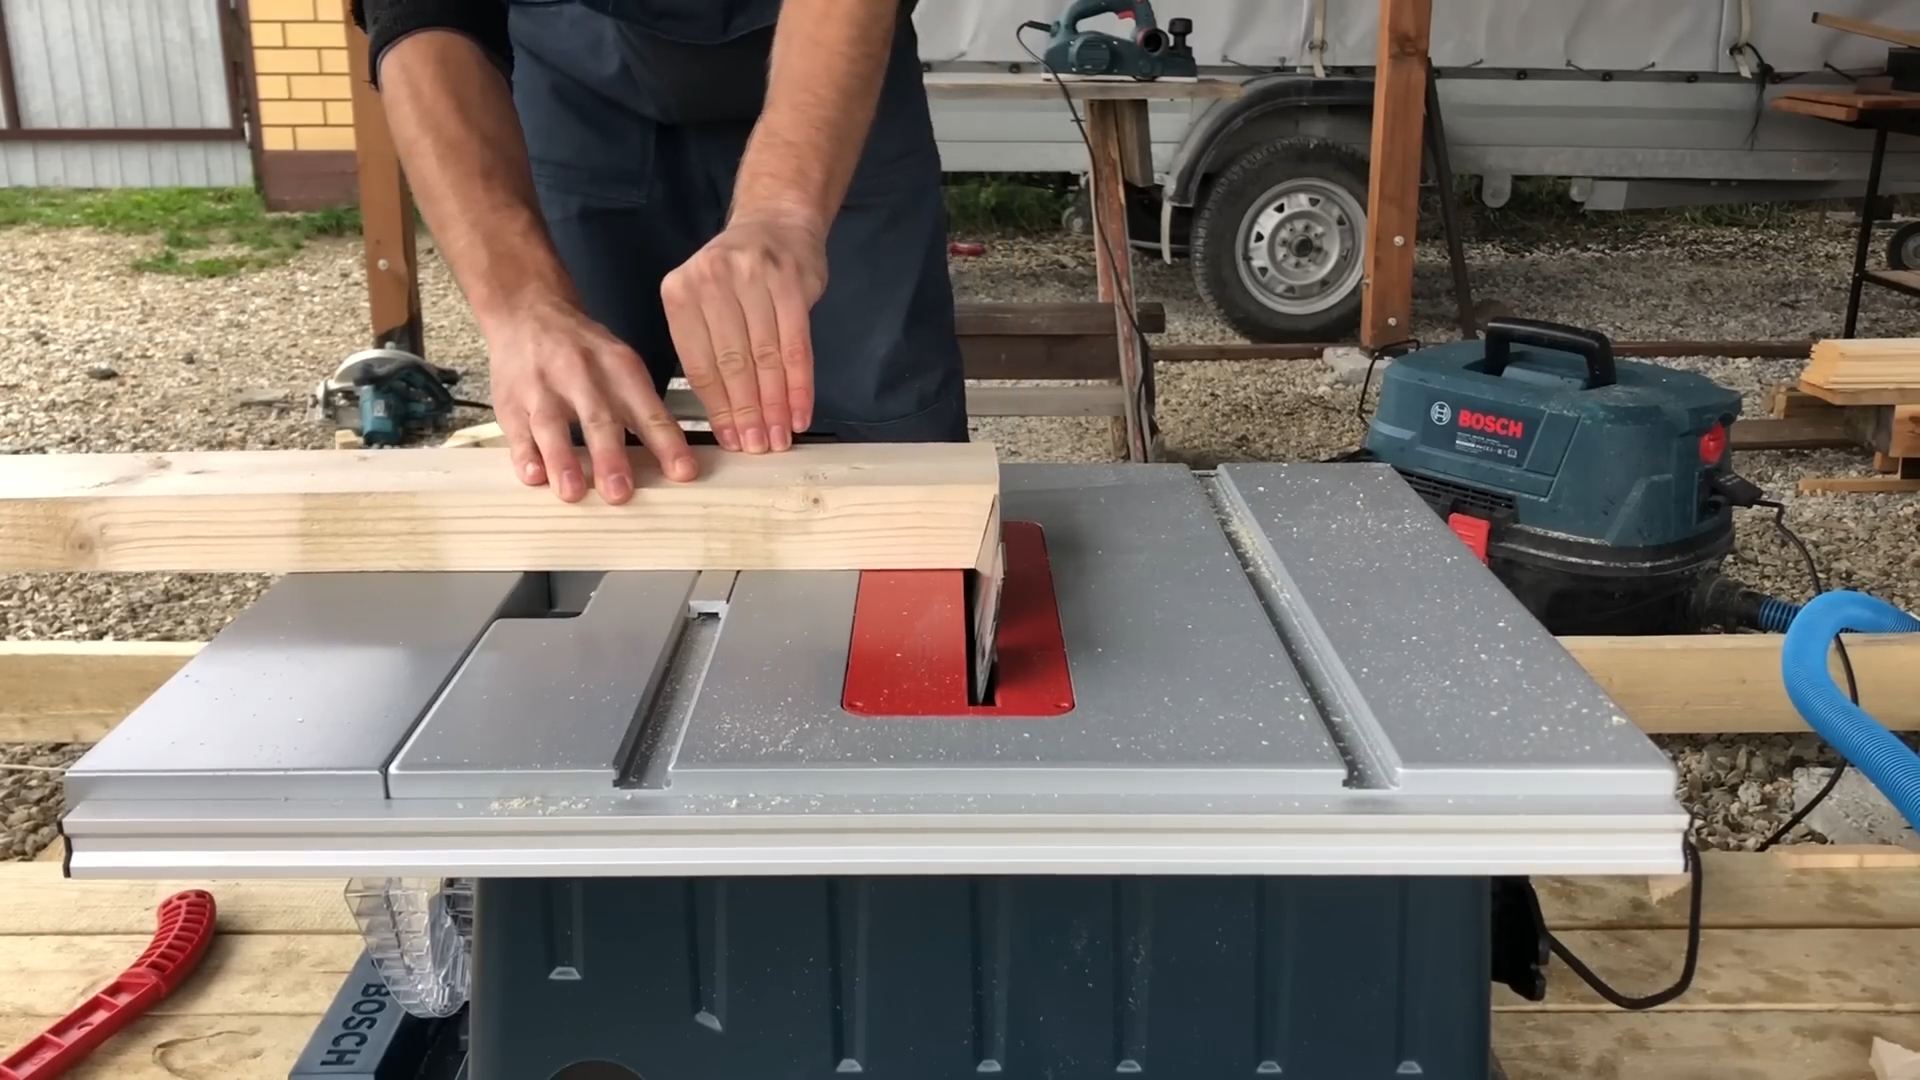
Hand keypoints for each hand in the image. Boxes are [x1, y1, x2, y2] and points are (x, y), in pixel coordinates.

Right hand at [486, 299, 697, 502]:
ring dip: (563, 461)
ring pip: (552, 425)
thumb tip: (672, 463)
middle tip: (620, 493)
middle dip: (610, 458)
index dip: (667, 443)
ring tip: (573, 492)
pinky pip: (516, 430)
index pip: (648, 411)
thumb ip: (645, 412)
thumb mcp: (622, 367)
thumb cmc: (582, 351)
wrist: (528, 311)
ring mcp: (542, 389)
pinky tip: (533, 476)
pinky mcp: (512, 402)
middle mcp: (581, 376)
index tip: (682, 472)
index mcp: (619, 369)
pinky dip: (524, 454)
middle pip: (598, 419)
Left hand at [660, 213, 825, 452]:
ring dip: (775, 405)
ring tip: (779, 437)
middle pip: (732, 362)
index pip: (698, 363)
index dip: (717, 408)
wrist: (776, 222)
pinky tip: (800, 411)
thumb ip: (708, 348)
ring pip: (765, 356)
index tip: (730, 440)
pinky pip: (796, 344)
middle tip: (757, 447)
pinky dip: (800, 384)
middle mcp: (711, 280)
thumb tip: (724, 418)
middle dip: (747, 412)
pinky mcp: (790, 280)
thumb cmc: (737, 274)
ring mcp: (752, 277)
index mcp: (679, 292)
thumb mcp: (704, 302)